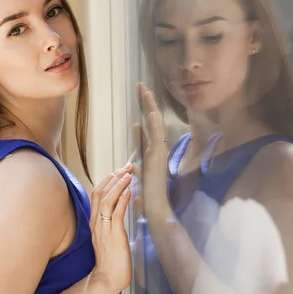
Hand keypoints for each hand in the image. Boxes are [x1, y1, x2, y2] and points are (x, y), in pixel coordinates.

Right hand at [89, 164, 133, 293]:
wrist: (107, 278)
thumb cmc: (111, 259)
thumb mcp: (110, 235)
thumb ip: (113, 219)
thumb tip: (124, 203)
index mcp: (94, 221)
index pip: (97, 194)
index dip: (108, 180)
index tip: (119, 171)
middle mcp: (96, 222)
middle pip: (99, 192)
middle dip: (113, 177)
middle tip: (126, 166)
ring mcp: (103, 228)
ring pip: (106, 200)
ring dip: (118, 185)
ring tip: (128, 174)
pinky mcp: (113, 234)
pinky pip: (115, 213)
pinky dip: (122, 199)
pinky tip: (129, 191)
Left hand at [134, 83, 170, 213]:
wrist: (155, 206)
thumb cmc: (147, 196)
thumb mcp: (138, 176)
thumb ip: (136, 164)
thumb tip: (132, 162)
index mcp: (151, 153)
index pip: (147, 129)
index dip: (144, 114)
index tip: (140, 100)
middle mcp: (157, 149)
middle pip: (152, 121)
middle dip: (147, 104)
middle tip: (141, 87)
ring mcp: (159, 150)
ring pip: (156, 123)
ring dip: (150, 106)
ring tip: (145, 90)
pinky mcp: (160, 154)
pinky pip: (158, 135)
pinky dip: (155, 123)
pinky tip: (151, 112)